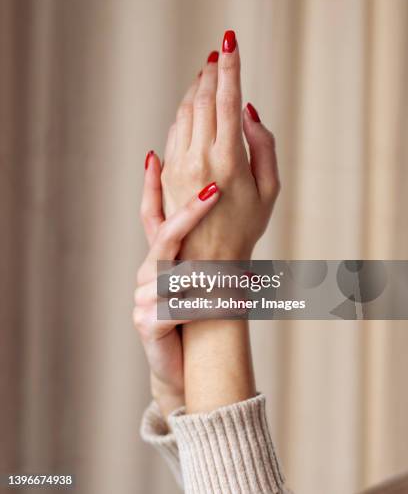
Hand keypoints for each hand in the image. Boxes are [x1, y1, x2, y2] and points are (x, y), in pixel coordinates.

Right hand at [134, 151, 219, 417]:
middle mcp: (148, 273)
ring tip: (242, 285)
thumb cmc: (197, 317)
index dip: (151, 186)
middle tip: (215, 191)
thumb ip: (204, 245)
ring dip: (213, 280)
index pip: (151, 214)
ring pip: (179, 276)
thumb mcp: (201, 278)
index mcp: (160, 258)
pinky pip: (180, 309)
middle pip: (163, 236)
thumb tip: (220, 201)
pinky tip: (226, 311)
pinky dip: (206, 309)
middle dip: (189, 213)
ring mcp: (143, 298)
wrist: (186, 366)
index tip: (157, 157)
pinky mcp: (147, 324)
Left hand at [161, 30, 279, 259]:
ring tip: (207, 72)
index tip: (229, 40)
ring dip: (196, 88)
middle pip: (203, 100)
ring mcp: (177, 165)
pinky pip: (174, 131)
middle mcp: (199, 158)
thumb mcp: (270, 189)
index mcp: (229, 160)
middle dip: (212, 71)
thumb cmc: (246, 226)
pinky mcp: (164, 174)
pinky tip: (194, 104)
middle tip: (220, 52)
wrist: (207, 262)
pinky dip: (185, 112)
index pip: (227, 100)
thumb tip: (247, 109)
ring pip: (185, 112)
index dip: (230, 67)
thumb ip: (263, 145)